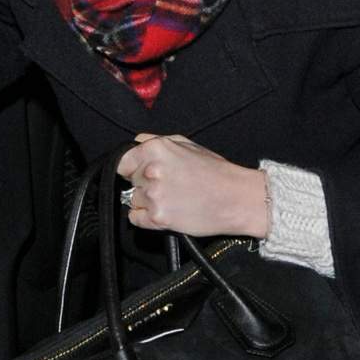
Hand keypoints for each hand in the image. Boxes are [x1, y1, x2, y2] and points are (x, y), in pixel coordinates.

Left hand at [116, 134, 268, 238]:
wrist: (237, 199)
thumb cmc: (217, 173)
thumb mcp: (189, 145)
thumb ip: (158, 141)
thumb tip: (137, 140)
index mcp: (156, 149)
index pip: (122, 161)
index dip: (132, 168)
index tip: (143, 173)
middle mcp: (151, 170)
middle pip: (130, 181)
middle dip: (144, 184)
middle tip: (170, 186)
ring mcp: (153, 195)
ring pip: (134, 200)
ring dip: (148, 202)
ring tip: (173, 199)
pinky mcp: (157, 218)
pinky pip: (136, 218)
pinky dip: (147, 218)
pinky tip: (168, 212)